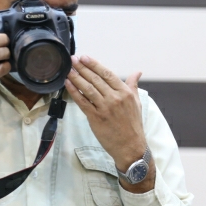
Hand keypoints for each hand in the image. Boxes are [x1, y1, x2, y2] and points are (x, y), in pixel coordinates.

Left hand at [65, 55, 152, 189]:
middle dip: (82, 68)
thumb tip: (137, 72)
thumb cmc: (133, 126)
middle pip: (95, 79)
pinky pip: (82, 102)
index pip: (107, 74)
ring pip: (88, 89)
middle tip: (73, 59)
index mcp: (125, 93)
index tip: (85, 57)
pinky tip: (68, 84)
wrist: (130, 147)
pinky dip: (74, 92)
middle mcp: (115, 98)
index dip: (94, 65)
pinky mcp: (95, 118)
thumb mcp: (136, 103)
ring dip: (76, 77)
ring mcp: (104, 108)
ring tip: (68, 69)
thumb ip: (133, 85)